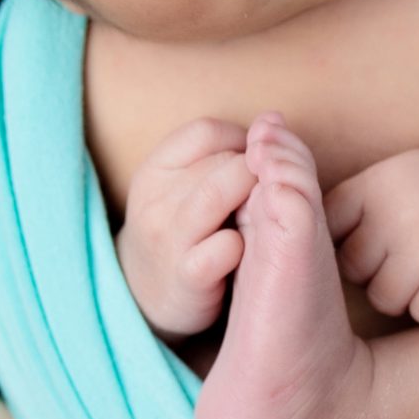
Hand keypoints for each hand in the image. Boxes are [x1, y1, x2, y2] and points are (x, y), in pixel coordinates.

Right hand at [115, 116, 254, 337]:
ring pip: (220, 193)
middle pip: (222, 161)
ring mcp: (167, 238)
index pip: (206, 132)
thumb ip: (219, 155)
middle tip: (271, 192)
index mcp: (154, 169)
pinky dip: (246, 241)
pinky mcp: (186, 276)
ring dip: (256, 198)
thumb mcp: (181, 186)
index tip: (256, 167)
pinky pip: (225, 246)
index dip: (243, 143)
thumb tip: (274, 122)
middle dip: (258, 173)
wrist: (144, 296)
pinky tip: (251, 247)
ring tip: (266, 213)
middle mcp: (154, 200)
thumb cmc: (180, 230)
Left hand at [324, 128, 418, 327]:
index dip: (345, 245)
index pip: (326, 233)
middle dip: (374, 273)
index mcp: (372, 184)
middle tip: (407, 258)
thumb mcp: (396, 173)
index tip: (370, 243)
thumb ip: (355, 205)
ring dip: (404, 294)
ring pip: (383, 300)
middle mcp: (394, 213)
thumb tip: (302, 246)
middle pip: (352, 272)